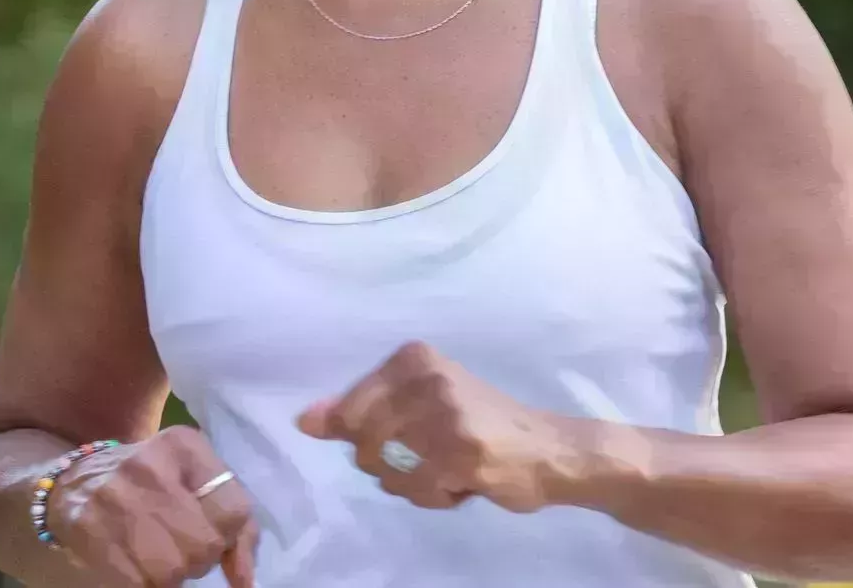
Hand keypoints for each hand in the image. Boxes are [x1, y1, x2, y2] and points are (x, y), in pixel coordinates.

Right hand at [47, 426, 258, 587]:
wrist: (73, 484)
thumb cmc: (148, 479)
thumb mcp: (193, 474)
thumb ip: (231, 515)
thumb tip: (246, 580)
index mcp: (183, 445)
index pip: (233, 510)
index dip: (233, 539)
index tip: (221, 543)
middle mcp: (150, 468)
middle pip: (204, 547)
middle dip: (199, 558)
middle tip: (183, 548)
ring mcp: (117, 501)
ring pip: (171, 572)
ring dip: (171, 575)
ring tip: (158, 555)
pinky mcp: (91, 535)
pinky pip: (138, 585)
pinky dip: (144, 584)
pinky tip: (136, 564)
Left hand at [297, 341, 574, 513]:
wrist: (548, 447)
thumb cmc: (481, 420)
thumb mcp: (420, 400)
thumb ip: (362, 408)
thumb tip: (305, 419)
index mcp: (414, 357)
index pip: (350, 407)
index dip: (368, 435)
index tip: (409, 432)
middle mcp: (427, 377)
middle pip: (364, 443)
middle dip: (390, 461)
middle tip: (432, 450)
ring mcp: (445, 414)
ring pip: (386, 470)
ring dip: (412, 480)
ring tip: (448, 463)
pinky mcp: (460, 453)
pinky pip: (414, 490)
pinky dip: (433, 495)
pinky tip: (462, 479)